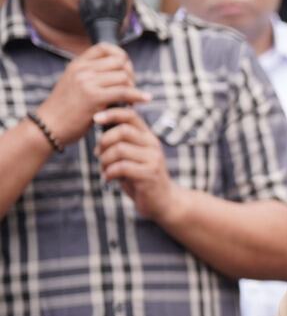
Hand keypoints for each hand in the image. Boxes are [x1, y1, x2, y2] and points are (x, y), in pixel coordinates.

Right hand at [36, 43, 149, 144]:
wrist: (48, 127)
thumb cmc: (64, 110)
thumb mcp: (74, 84)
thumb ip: (91, 75)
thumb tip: (117, 70)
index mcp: (77, 64)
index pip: (104, 47)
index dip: (121, 56)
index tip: (125, 69)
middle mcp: (82, 70)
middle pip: (119, 62)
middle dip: (130, 74)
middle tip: (130, 88)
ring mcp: (87, 82)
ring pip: (124, 77)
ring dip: (132, 88)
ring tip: (129, 100)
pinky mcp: (94, 97)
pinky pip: (124, 92)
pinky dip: (138, 96)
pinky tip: (145, 99)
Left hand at [97, 107, 184, 222]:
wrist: (163, 202)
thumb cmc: (141, 178)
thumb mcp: (132, 156)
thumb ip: (120, 141)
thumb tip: (98, 124)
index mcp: (148, 137)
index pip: (130, 115)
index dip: (111, 113)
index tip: (95, 118)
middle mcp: (153, 145)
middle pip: (123, 131)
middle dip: (104, 141)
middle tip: (98, 154)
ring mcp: (153, 159)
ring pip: (120, 149)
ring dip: (104, 160)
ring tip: (103, 169)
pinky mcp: (149, 174)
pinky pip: (121, 167)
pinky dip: (108, 173)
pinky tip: (108, 179)